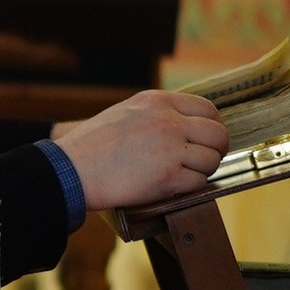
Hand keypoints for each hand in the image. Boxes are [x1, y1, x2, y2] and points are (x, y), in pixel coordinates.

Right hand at [54, 90, 229, 213]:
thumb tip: (187, 125)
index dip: (214, 126)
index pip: (208, 109)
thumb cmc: (92, 145)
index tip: (208, 139)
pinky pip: (198, 182)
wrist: (71, 170)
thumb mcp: (126, 112)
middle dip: (216, 149)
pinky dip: (188, 187)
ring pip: (212, 160)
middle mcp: (169, 121)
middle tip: (205, 160)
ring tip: (182, 174)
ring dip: (202, 170)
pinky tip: (170, 185)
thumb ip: (157, 113)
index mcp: (158, 102)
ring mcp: (171, 149)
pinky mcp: (169, 177)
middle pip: (218, 134)